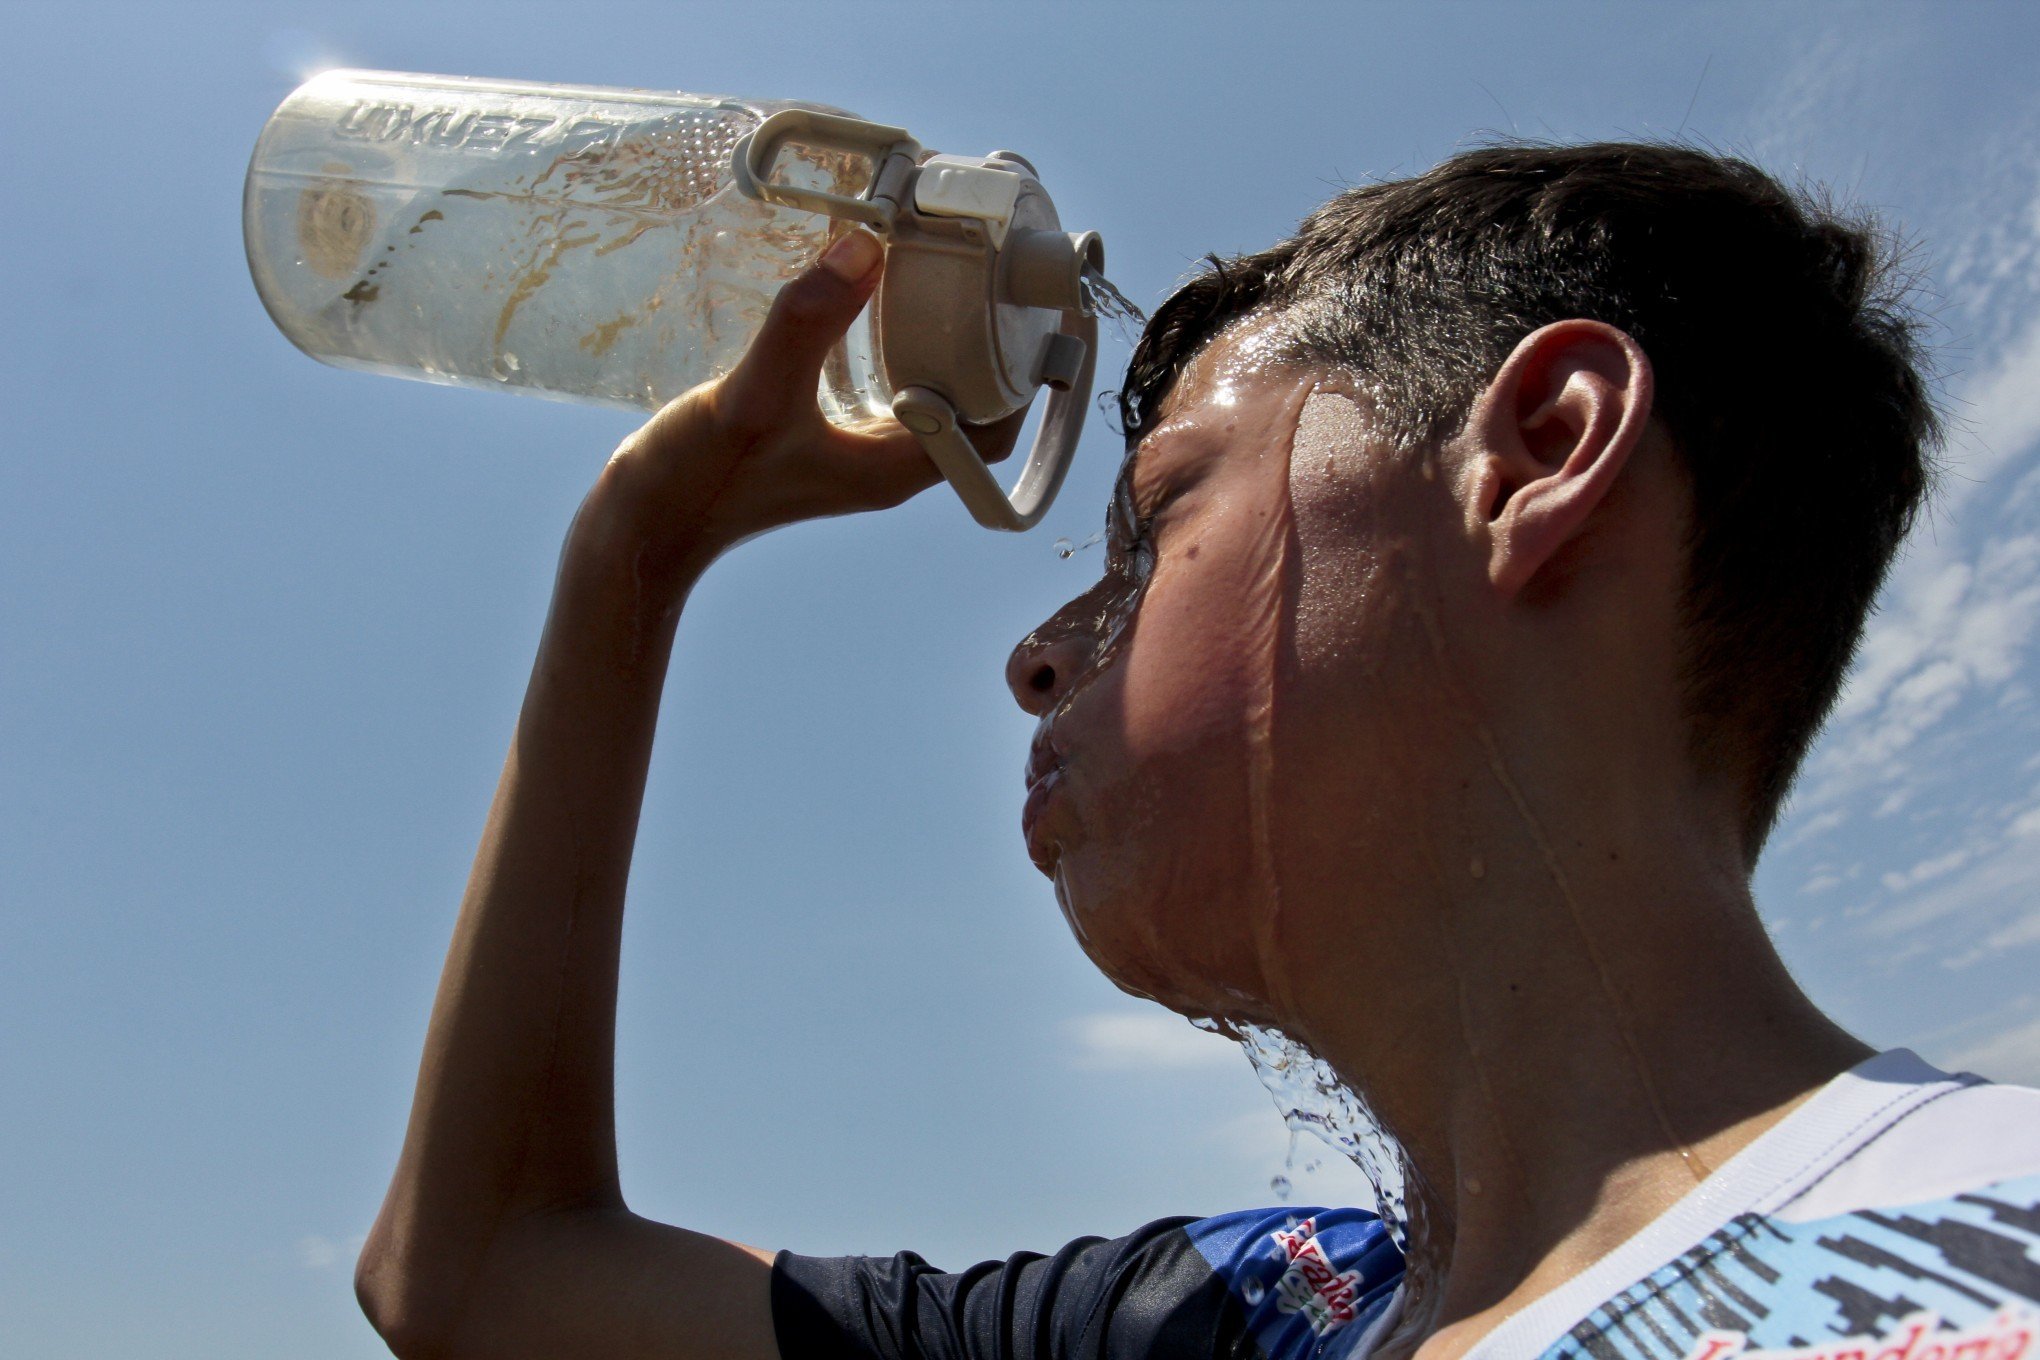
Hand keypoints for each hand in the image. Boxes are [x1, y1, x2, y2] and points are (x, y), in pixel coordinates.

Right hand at [576, 228, 1021, 594]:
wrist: (640, 527)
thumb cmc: (698, 480)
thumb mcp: (754, 395)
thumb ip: (808, 323)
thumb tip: (866, 247)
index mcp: (893, 467)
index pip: (994, 428)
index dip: (1021, 374)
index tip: (1021, 306)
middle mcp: (885, 462)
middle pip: (966, 401)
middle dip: (982, 340)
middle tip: (982, 265)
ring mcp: (852, 450)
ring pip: (920, 389)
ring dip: (934, 335)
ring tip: (933, 267)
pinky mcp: (818, 435)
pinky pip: (875, 382)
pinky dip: (883, 340)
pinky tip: (861, 295)